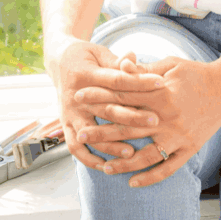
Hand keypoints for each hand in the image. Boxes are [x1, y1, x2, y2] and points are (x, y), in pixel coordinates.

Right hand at [49, 37, 166, 168]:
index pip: (117, 80)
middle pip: (107, 109)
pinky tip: (105, 166)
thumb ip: (116, 61)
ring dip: (111, 144)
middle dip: (132, 116)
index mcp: (86, 74)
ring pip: (91, 133)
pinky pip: (74, 147)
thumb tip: (133, 58)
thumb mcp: (100, 53)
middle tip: (155, 121)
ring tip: (132, 151)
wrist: (59, 61)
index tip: (161, 83)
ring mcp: (69, 113)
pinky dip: (88, 158)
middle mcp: (76, 96)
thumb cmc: (86, 56)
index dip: (139, 81)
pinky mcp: (65, 125)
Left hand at [73, 50, 220, 186]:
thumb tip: (119, 66)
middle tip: (80, 135)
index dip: (99, 96)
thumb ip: (143, 71)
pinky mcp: (190, 148)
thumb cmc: (195, 72)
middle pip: (128, 128)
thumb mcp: (169, 66)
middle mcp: (167, 118)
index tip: (79, 97)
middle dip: (102, 131)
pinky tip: (133, 182)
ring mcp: (179, 136)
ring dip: (123, 163)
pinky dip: (150, 177)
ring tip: (104, 167)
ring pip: (145, 156)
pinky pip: (168, 168)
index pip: (123, 96)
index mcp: (161, 94)